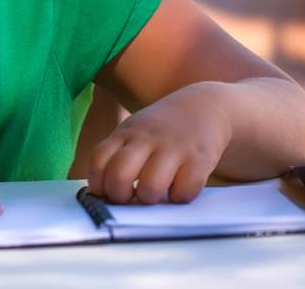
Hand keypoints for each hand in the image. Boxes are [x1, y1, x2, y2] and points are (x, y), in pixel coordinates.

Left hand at [86, 83, 232, 204]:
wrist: (205, 105)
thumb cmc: (163, 129)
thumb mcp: (135, 131)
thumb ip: (118, 155)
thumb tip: (101, 194)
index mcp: (126, 132)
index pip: (98, 161)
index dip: (98, 185)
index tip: (106, 192)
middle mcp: (147, 138)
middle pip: (119, 175)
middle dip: (119, 196)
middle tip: (129, 197)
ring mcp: (173, 148)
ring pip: (150, 187)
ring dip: (149, 198)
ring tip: (155, 194)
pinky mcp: (199, 160)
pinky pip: (183, 192)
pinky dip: (179, 198)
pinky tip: (179, 189)